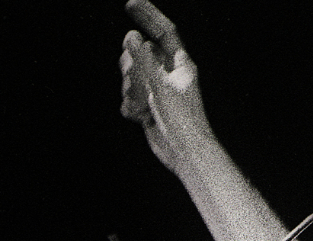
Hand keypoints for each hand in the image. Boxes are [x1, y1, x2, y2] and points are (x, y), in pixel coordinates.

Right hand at [119, 1, 207, 168]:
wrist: (184, 153)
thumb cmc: (181, 119)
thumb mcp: (159, 86)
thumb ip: (143, 60)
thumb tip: (130, 37)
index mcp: (180, 63)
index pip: (163, 30)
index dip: (148, 15)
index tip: (129, 3)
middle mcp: (168, 73)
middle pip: (140, 54)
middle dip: (131, 67)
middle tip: (139, 82)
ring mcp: (157, 90)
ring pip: (131, 77)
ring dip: (131, 91)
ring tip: (144, 105)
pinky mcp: (149, 106)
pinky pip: (129, 97)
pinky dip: (131, 106)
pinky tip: (141, 117)